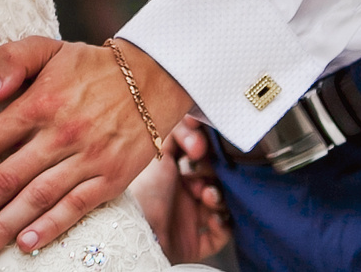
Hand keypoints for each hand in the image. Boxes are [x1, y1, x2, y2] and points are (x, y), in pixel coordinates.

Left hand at [0, 37, 191, 262]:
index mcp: (36, 105)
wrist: (154, 78)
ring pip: (36, 200)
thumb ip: (11, 60)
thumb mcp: (46, 47)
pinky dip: (51, 228)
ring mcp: (85, 160)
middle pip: (3, 180)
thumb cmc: (88, 65)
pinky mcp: (110, 179)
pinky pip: (76, 208)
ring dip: (2, 229)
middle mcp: (58, 136)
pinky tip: (26, 246)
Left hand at [130, 116, 229, 262]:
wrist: (137, 232)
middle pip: (212, 177)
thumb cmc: (142, 190)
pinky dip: (223, 224)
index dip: (203, 149)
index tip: (198, 147)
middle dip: (212, 173)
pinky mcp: (198, 242)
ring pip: (222, 203)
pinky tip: (213, 217)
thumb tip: (196, 119)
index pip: (197, 154)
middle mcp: (180, 192)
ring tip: (207, 196)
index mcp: (169, 171)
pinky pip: (223, 232)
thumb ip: (175, 132)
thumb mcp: (156, 153)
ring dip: (219, 197)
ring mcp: (190, 217)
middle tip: (198, 173)